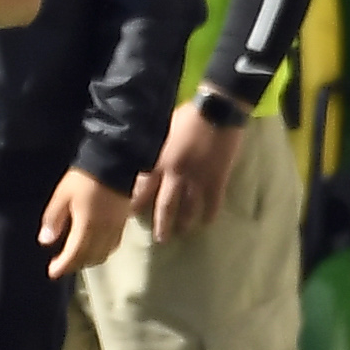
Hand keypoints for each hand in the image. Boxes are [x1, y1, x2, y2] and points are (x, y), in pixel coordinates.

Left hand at [40, 165, 133, 279]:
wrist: (114, 163)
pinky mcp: (124, 222)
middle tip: (62, 265)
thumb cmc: (83, 179)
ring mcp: (116, 228)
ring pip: (104, 253)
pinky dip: (102, 251)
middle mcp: (104, 232)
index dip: (63, 266)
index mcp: (87, 226)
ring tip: (76, 258)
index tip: (52, 273)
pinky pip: (114, 244)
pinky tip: (95, 248)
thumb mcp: (62, 196)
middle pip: (91, 257)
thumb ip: (53, 219)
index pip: (75, 254)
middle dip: (76, 265)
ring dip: (90, 260)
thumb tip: (45, 241)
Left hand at [144, 98, 249, 242]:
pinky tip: (207, 223)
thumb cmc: (186, 116)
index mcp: (158, 161)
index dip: (136, 204)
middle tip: (160, 239)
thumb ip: (154, 151)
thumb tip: (144, 163)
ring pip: (189, 207)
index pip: (142, 189)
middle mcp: (175, 174)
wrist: (216, 110)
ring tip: (182, 233)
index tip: (131, 217)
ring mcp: (197, 178)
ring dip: (185, 222)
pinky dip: (210, 214)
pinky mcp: (218, 178)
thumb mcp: (161, 132)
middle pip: (165, 205)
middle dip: (162, 224)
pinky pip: (213, 202)